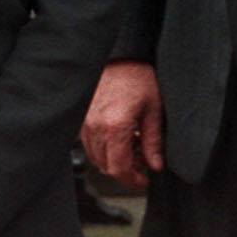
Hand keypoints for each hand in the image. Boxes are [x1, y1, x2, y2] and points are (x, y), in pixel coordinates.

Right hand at [80, 61, 163, 188]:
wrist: (119, 55)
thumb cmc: (137, 77)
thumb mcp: (153, 110)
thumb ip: (153, 142)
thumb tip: (155, 165)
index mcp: (115, 127)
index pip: (119, 169)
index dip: (132, 180)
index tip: (143, 181)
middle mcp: (95, 127)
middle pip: (106, 166)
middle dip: (125, 171)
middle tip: (142, 164)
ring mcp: (85, 122)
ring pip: (96, 157)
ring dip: (113, 160)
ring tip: (133, 149)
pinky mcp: (81, 117)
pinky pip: (89, 143)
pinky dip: (103, 148)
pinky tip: (119, 139)